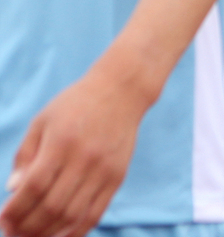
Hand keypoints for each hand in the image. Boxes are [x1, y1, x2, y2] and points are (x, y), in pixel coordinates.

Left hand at [0, 67, 149, 236]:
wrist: (121, 92)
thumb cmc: (76, 104)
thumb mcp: (42, 121)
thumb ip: (26, 155)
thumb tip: (13, 190)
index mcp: (62, 142)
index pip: (34, 187)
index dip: (15, 209)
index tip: (3, 220)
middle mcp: (85, 158)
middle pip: (52, 206)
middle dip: (27, 227)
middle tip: (13, 233)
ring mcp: (104, 170)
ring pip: (73, 215)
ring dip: (48, 233)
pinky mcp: (117, 177)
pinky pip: (96, 213)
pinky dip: (76, 230)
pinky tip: (60, 236)